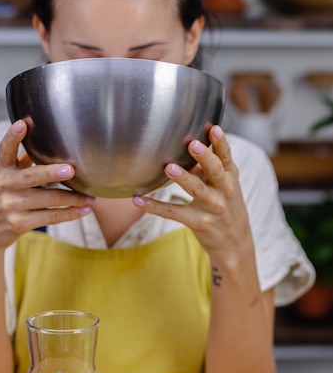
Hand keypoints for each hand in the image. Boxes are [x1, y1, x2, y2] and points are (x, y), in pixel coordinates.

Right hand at [0, 119, 93, 254]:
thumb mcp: (2, 177)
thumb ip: (19, 161)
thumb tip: (40, 140)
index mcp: (0, 169)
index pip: (5, 149)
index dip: (12, 136)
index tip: (22, 123)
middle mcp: (3, 186)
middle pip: (31, 177)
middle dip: (51, 173)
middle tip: (70, 170)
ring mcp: (10, 206)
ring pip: (48, 199)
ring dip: (72, 198)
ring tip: (90, 196)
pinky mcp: (18, 223)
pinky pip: (49, 217)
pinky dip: (69, 214)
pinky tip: (84, 210)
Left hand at [133, 125, 251, 256]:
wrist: (235, 245)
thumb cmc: (227, 207)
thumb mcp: (225, 186)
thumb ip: (209, 168)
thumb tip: (190, 148)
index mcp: (230, 178)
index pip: (226, 157)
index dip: (220, 142)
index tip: (213, 128)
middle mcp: (224, 191)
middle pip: (214, 170)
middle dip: (204, 156)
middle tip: (192, 144)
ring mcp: (212, 208)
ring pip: (196, 190)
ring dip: (183, 178)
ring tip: (168, 167)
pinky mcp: (198, 223)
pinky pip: (173, 213)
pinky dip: (154, 206)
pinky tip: (138, 200)